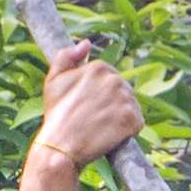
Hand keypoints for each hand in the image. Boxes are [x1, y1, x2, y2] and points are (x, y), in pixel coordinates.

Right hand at [31, 43, 141, 170]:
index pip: (109, 78)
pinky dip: (128, 130)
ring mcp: (126, 99)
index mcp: (99, 67)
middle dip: (112, 104)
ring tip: (101, 127)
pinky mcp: (133, 119)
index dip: (99, 95)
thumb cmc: (56, 115)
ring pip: (130, 106)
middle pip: (122, 91)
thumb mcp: (53, 80)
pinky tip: (111, 135)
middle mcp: (115, 80)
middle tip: (93, 119)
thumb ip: (66, 57)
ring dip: (120, 117)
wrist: (61, 147)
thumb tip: (86, 43)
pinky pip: (137, 122)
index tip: (87, 106)